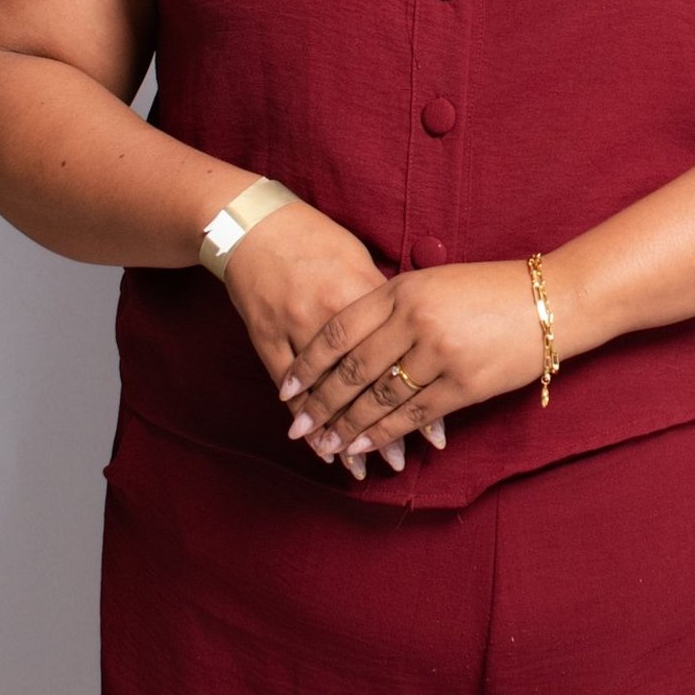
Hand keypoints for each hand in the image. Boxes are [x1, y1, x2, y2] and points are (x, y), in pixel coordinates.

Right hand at [221, 201, 399, 476]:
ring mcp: (293, 326)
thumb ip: (391, 304)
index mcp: (362, 291)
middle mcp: (329, 312)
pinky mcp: (265, 336)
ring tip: (361, 468)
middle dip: (381, 425)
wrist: (258, 226)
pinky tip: (317, 445)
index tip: (436, 431)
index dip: (416, 395)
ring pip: (322, 391)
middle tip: (402, 461)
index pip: (397, 355)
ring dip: (340, 432)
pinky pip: (285, 387)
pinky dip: (303, 418)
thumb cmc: (320, 241)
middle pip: (361, 380)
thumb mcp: (363, 262)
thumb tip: (423, 339)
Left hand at [277, 260, 546, 463]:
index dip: (309, 363)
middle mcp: (415, 321)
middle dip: (320, 403)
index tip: (287, 386)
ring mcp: (439, 355)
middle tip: (296, 426)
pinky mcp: (463, 386)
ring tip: (325, 445)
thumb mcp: (433, 283)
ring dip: (347, 426)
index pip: (339, 331)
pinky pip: (412, 416)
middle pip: (352, 370)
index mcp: (403, 291)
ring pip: (379, 399)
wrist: (552, 301)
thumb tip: (347, 341)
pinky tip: (363, 446)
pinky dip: (384, 433)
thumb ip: (391, 306)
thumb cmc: (490, 289)